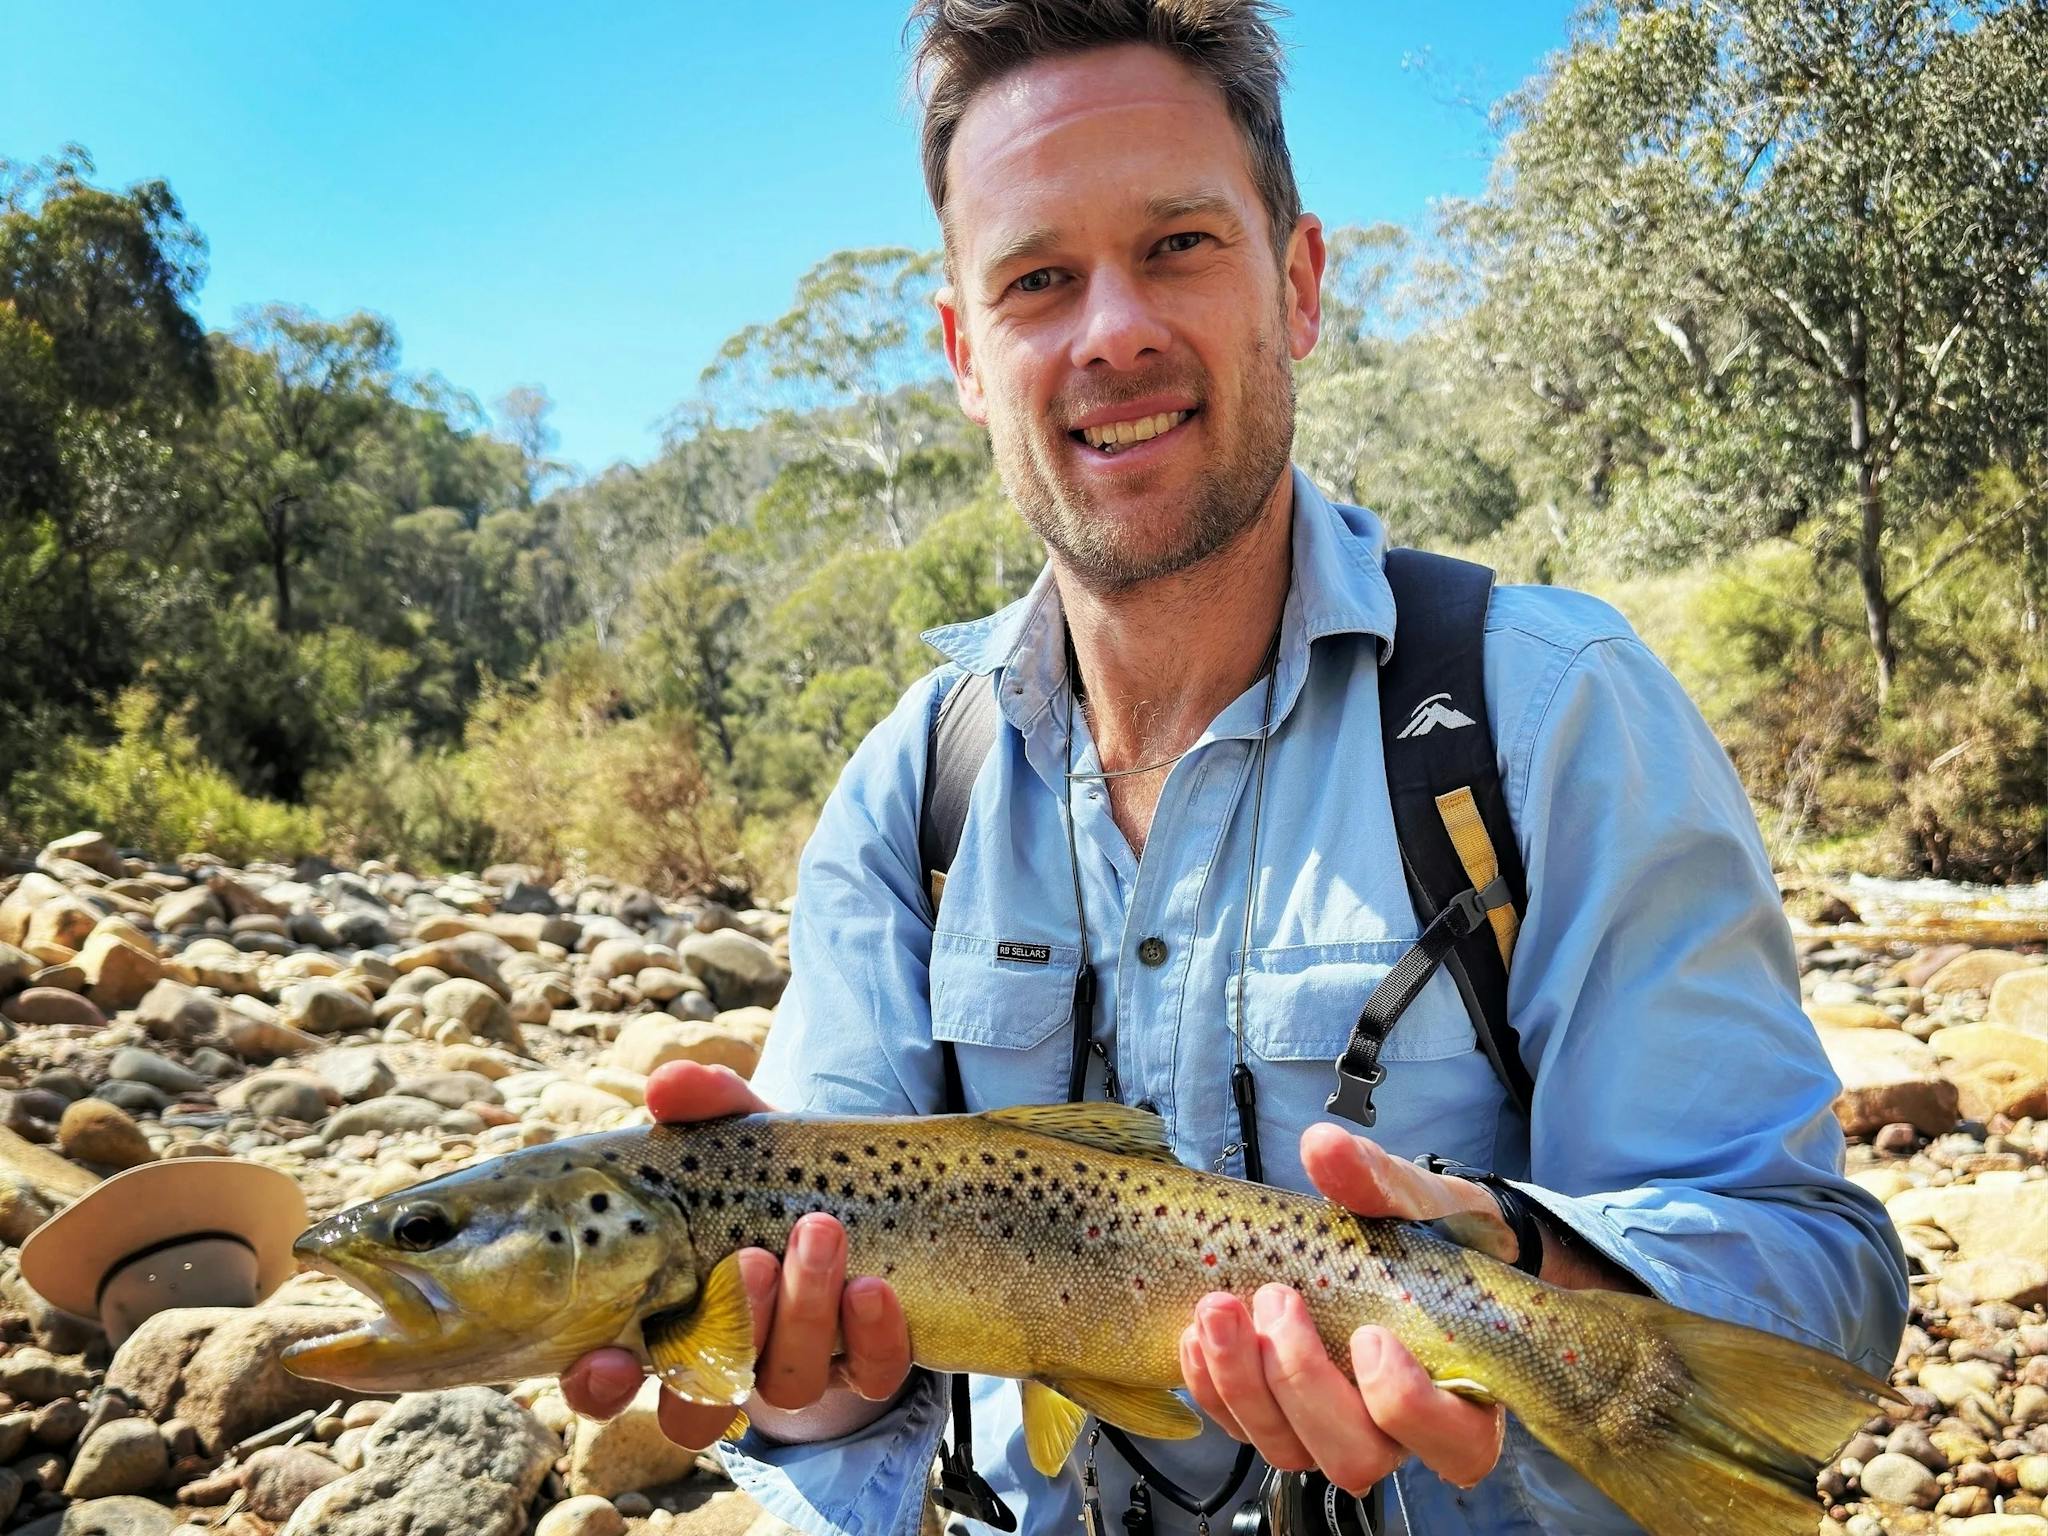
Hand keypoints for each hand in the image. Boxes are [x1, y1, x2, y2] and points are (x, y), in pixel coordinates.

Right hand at [557, 1061, 912, 1447]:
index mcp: (663, 1316)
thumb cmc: (768, 1175)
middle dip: (732, 1327)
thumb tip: (668, 1084)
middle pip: (703, 1396)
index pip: (605, 1380)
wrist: (860, 1195)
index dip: (598, 1385)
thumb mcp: (738, 1135)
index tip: (607, 1360)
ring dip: (803, 1314)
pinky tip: (872, 1289)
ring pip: (787, 1384)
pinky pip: (870, 1377)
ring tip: (821, 1232)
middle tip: (752, 1258)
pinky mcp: (864, 1370)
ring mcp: (793, 1371)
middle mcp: (721, 1359)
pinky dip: (872, 1336)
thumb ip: (704, 1106)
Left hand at [1177, 1124, 1510, 1493]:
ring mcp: (1336, 1428)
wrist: (1408, 1247)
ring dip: (1243, 1385)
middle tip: (1277, 1299)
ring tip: (1219, 1308)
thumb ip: (1382, 1183)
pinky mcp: (1283, 1416)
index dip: (1408, 1405)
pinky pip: (1242, 1428)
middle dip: (1300, 1382)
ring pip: (1290, 1452)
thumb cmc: (1434, 1237)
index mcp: (1463, 1393)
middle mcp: (1401, 1430)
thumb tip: (1323, 1146)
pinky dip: (1213, 1386)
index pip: (1454, 1445)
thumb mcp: (1423, 1204)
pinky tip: (1198, 1334)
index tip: (1370, 1334)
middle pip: (1355, 1455)